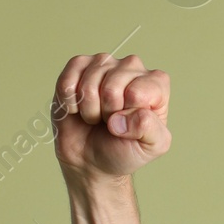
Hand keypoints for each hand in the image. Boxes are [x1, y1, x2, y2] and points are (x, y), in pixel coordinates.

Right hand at [52, 52, 171, 181]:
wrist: (92, 159)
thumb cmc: (124, 150)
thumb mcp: (151, 147)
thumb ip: (150, 129)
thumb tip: (123, 117)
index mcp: (156, 84)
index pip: (138, 93)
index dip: (128, 116)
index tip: (129, 125)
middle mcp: (132, 67)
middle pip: (112, 87)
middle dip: (108, 114)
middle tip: (111, 122)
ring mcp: (104, 63)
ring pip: (89, 84)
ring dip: (89, 110)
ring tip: (96, 117)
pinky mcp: (78, 67)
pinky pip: (68, 81)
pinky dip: (69, 103)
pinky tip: (78, 108)